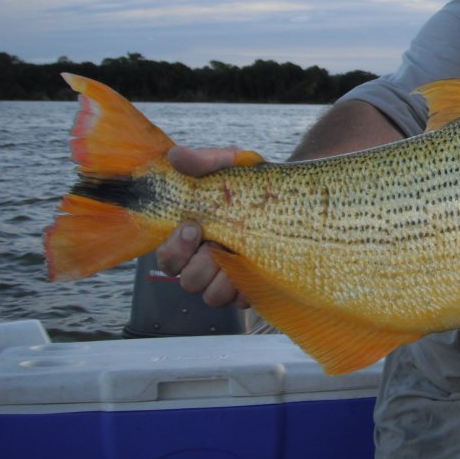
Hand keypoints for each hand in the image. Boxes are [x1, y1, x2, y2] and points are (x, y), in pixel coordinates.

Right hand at [155, 146, 249, 307]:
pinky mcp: (253, 286)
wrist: (291, 192)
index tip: (193, 227)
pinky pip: (242, 301)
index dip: (175, 249)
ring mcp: (229, 277)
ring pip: (212, 297)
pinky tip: (257, 267)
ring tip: (239, 256)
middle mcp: (206, 260)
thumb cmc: (252, 180)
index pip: (168, 259)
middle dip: (200, 265)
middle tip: (218, 243)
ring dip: (222, 280)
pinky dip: (247, 288)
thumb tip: (176, 156)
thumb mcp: (229, 164)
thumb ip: (203, 161)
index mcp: (192, 236)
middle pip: (188, 282)